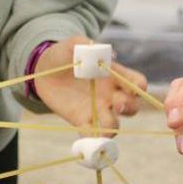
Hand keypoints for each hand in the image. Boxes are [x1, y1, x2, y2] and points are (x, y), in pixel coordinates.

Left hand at [33, 36, 147, 129]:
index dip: (139, 87)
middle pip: (132, 107)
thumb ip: (89, 45)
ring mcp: (97, 109)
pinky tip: (87, 137)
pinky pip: (92, 134)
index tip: (132, 87)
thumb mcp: (75, 44)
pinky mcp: (81, 120)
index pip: (138, 84)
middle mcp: (111, 95)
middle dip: (129, 108)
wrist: (43, 70)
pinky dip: (92, 139)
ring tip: (103, 127)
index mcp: (115, 75)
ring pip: (114, 124)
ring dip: (112, 127)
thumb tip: (111, 56)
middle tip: (117, 104)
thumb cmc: (64, 54)